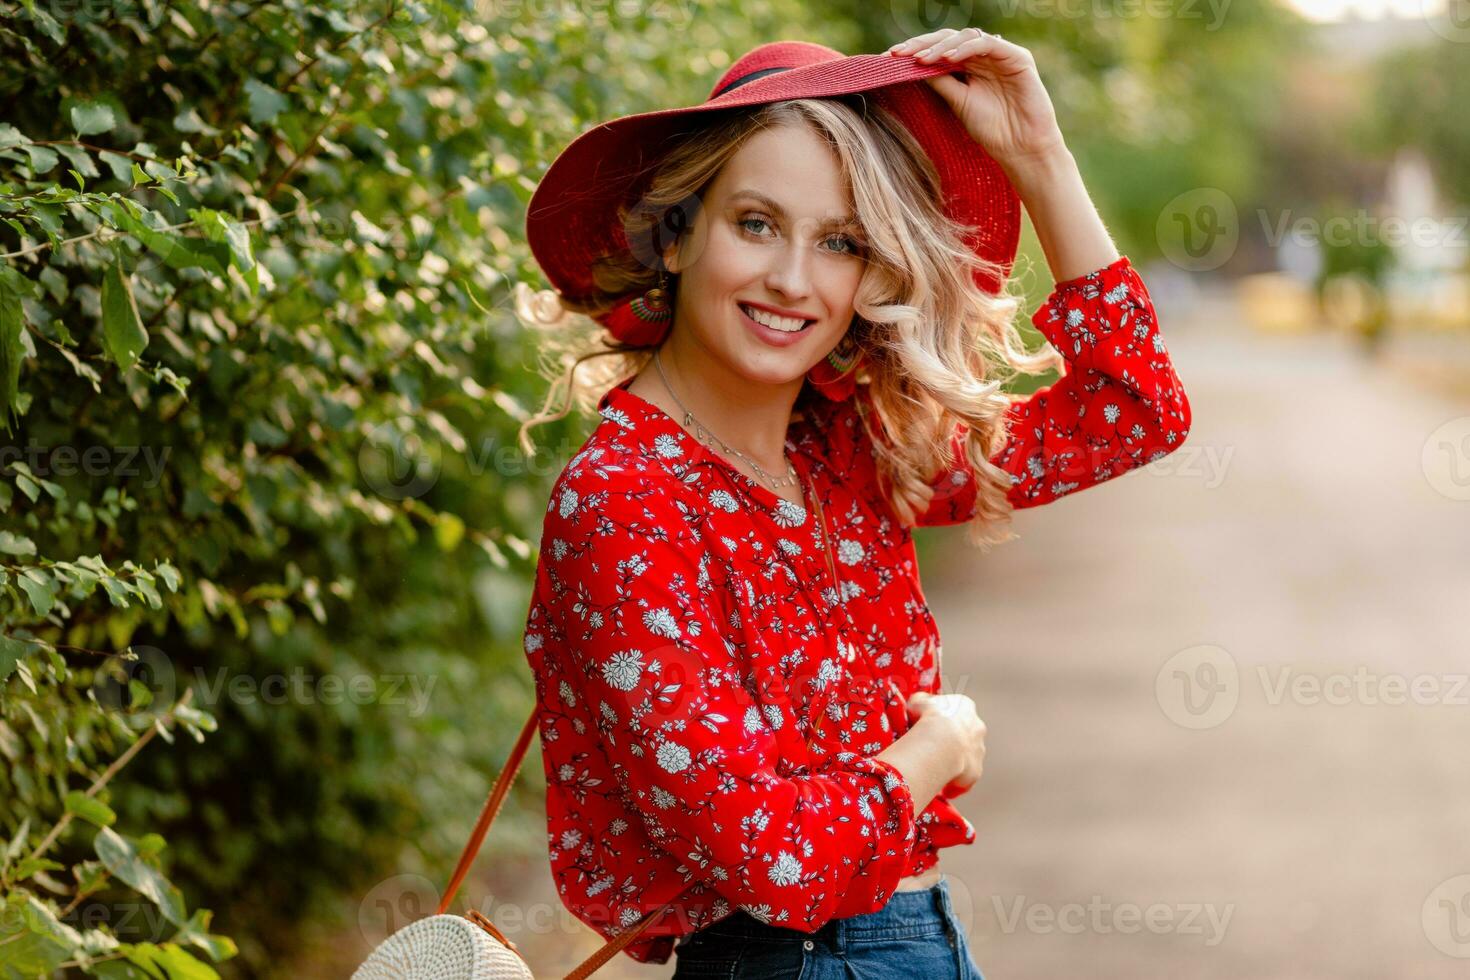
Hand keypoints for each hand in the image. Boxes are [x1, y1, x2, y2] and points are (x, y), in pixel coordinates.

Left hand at [887, 27, 1065, 174]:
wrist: (1021, 148)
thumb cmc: (992, 129)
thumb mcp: (957, 102)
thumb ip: (940, 81)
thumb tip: (911, 66)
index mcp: (968, 67)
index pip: (938, 50)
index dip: (915, 51)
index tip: (889, 59)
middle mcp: (983, 57)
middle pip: (948, 39)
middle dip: (921, 44)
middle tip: (898, 53)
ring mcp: (1000, 55)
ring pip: (965, 37)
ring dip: (940, 46)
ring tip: (920, 59)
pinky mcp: (1017, 57)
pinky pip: (987, 44)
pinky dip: (966, 48)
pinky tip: (947, 59)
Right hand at [906, 690, 986, 798]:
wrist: (942, 741)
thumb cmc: (929, 717)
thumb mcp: (918, 702)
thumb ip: (921, 702)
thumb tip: (919, 704)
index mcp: (965, 706)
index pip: (956, 710)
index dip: (942, 718)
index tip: (929, 724)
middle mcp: (977, 727)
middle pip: (964, 734)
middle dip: (951, 741)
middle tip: (931, 747)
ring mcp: (978, 750)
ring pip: (966, 757)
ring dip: (953, 762)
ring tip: (934, 767)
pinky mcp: (975, 771)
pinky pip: (964, 780)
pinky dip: (954, 784)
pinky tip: (942, 788)